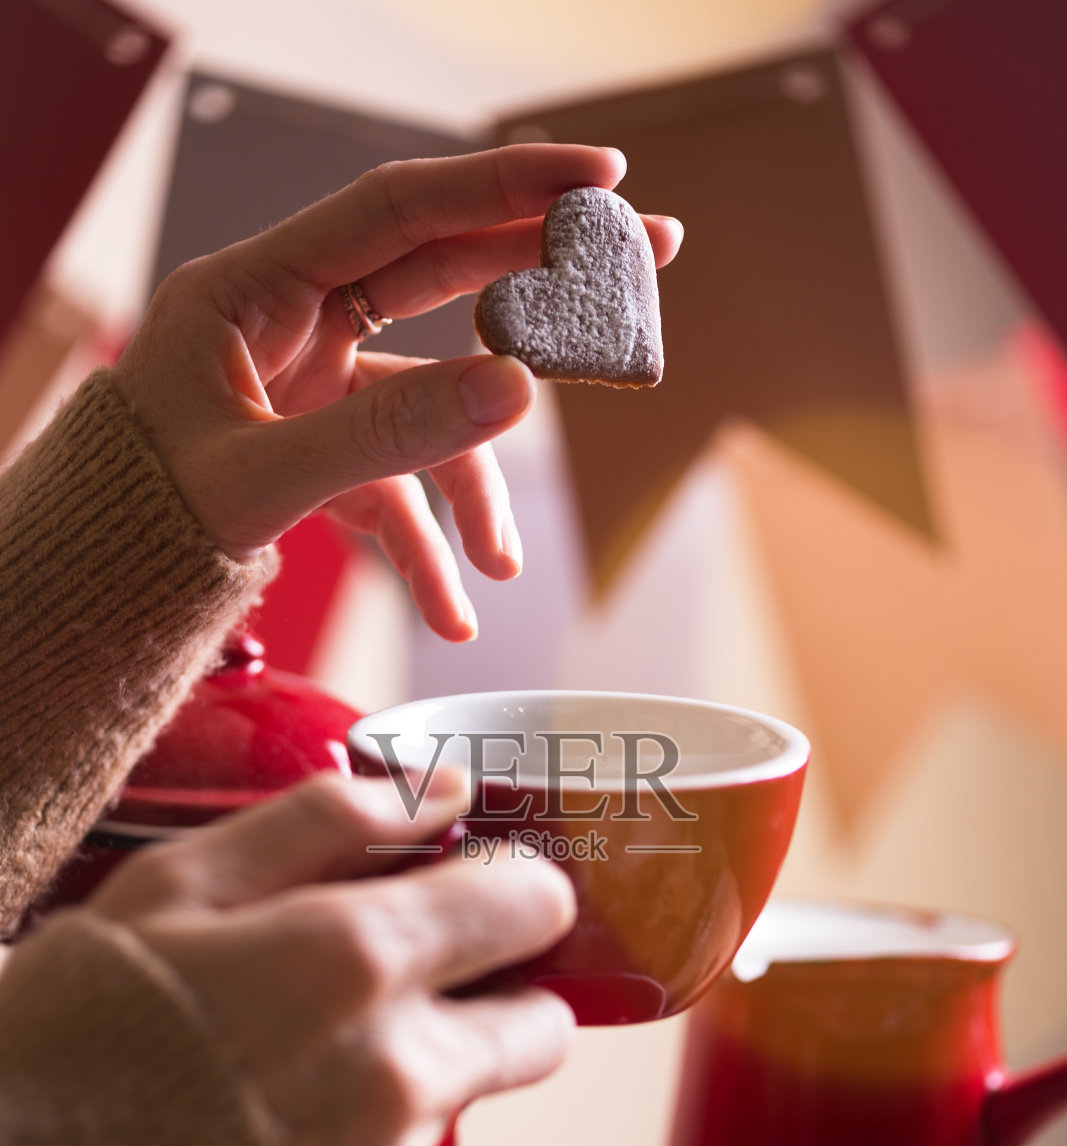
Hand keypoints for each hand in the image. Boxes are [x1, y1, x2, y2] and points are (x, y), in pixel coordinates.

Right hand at [88, 771, 575, 1145]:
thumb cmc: (63, 1046)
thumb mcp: (168, 889)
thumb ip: (322, 821)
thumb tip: (438, 790)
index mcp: (359, 960)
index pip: (533, 905)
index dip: (512, 887)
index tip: (473, 888)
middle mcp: (401, 1074)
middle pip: (542, 1026)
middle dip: (496, 993)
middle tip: (405, 982)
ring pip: (457, 1098)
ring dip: (404, 1071)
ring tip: (274, 1069)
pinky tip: (257, 1141)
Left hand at [112, 145, 682, 639]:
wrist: (97, 578)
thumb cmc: (137, 512)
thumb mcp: (260, 476)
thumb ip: (388, 436)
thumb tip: (516, 391)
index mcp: (255, 291)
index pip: (397, 210)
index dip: (501, 187)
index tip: (594, 177)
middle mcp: (295, 325)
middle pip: (441, 278)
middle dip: (541, 280)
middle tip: (643, 257)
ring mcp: (316, 390)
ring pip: (433, 406)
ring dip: (474, 490)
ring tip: (498, 568)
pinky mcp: (326, 452)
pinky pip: (400, 487)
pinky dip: (429, 548)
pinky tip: (453, 611)